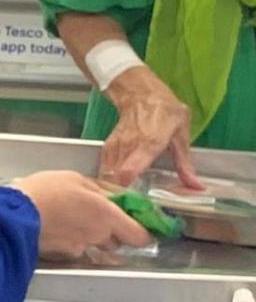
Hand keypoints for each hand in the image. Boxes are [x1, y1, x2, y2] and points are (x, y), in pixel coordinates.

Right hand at [8, 170, 153, 261]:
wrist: (13, 214)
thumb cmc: (45, 191)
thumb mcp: (76, 178)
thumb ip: (101, 190)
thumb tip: (115, 198)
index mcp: (107, 215)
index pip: (139, 236)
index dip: (141, 232)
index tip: (137, 224)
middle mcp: (98, 236)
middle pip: (116, 241)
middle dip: (110, 231)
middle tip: (94, 216)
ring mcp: (80, 248)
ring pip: (94, 245)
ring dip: (89, 236)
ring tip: (69, 221)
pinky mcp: (62, 255)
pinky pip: (74, 248)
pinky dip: (69, 241)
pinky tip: (55, 228)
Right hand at [98, 67, 204, 190]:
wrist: (141, 94)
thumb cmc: (165, 112)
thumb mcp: (181, 136)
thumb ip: (184, 164)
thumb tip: (196, 186)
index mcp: (149, 144)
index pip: (129, 171)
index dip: (130, 190)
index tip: (138, 202)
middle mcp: (128, 147)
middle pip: (116, 179)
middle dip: (124, 196)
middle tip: (135, 207)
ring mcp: (115, 147)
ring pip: (108, 176)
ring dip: (115, 189)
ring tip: (126, 201)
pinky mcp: (108, 148)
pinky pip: (105, 169)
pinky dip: (110, 180)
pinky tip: (119, 187)